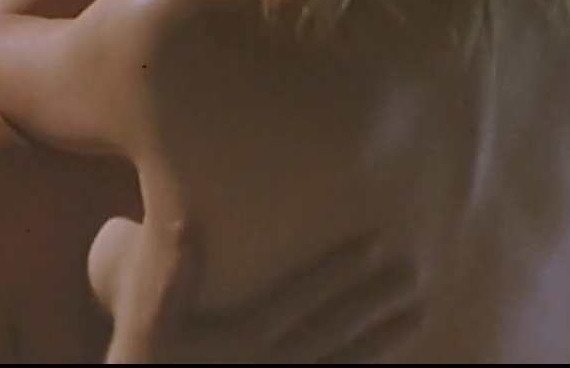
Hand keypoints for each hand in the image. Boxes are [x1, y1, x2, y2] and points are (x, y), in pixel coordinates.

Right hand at [106, 220, 422, 363]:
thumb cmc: (151, 362)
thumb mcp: (149, 322)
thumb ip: (172, 274)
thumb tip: (185, 217)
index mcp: (244, 339)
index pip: (301, 299)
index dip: (337, 271)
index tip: (375, 243)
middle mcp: (273, 366)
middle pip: (335, 330)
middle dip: (375, 302)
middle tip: (415, 275)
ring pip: (346, 364)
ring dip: (385, 341)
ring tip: (420, 316)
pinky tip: (393, 362)